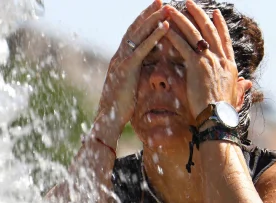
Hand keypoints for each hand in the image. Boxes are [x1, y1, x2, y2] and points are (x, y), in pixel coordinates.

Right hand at [94, 1, 169, 141]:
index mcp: (122, 58)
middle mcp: (120, 55)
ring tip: (166, 8)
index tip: (156, 10)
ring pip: (139, 34)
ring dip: (153, 19)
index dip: (144, 21)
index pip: (134, 35)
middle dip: (148, 14)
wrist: (109, 118)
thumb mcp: (130, 84)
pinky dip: (154, 36)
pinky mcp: (127, 68)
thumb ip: (136, 72)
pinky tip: (165, 26)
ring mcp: (122, 60)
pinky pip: (143, 48)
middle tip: (161, 0)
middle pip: (136, 29)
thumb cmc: (121, 106)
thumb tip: (146, 66)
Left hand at [164, 1, 239, 118]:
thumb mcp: (235, 96)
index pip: (225, 39)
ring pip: (194, 33)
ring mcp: (209, 60)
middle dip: (198, 14)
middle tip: (189, 2)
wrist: (218, 118)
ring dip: (181, 19)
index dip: (220, 25)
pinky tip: (164, 27)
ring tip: (171, 9)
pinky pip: (183, 46)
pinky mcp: (196, 66)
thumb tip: (247, 84)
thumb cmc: (225, 112)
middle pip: (209, 30)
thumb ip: (240, 87)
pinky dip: (173, 35)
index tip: (215, 13)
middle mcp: (221, 59)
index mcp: (230, 65)